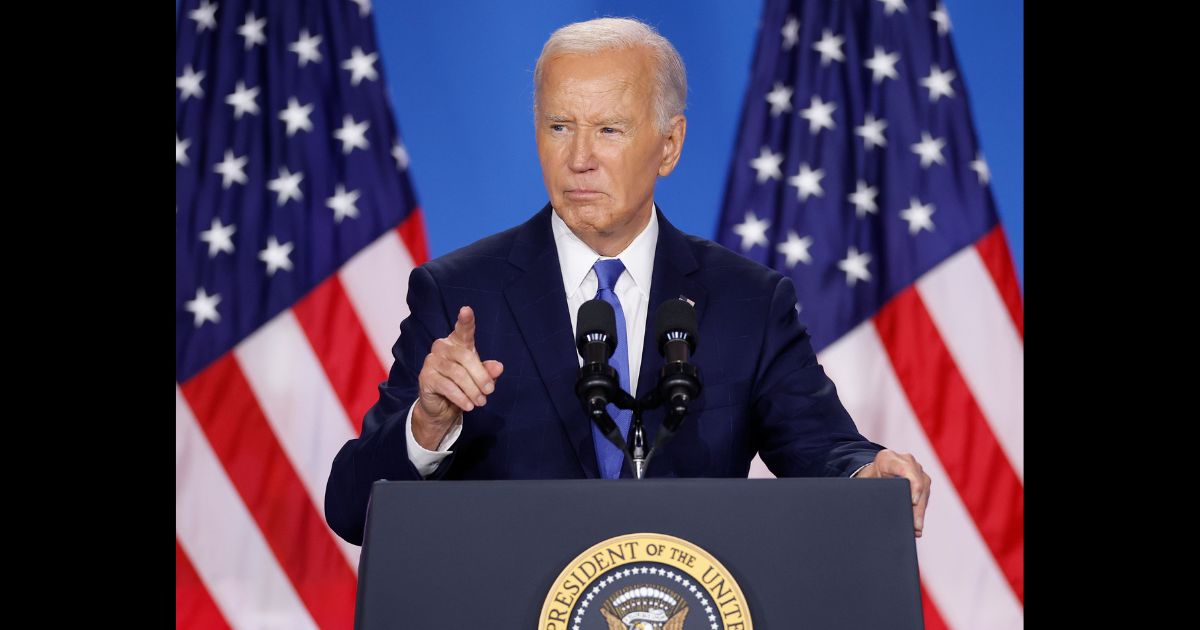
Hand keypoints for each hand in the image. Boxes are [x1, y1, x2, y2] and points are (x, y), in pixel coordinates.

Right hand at [413, 306, 503, 449]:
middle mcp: (442, 347)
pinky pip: (447, 386)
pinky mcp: (425, 377)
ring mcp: (431, 361)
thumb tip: (499, 367)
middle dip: (481, 376)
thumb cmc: (463, 385)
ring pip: (457, 374)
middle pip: (466, 358)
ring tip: (481, 401)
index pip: (463, 330)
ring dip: (472, 390)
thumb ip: (488, 371)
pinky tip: (468, 405)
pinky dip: (461, 397)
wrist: (442, 407)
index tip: (466, 310)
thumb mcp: (479, 378)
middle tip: (490, 391)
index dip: (465, 320)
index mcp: (457, 342)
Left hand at [856, 449, 930, 537]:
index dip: (912, 484)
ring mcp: (917, 470)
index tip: (913, 501)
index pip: (903, 468)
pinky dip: (921, 512)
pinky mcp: (923, 481)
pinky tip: (917, 527)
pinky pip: (925, 497)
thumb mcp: (865, 481)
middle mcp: (906, 460)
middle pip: (918, 483)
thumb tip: (871, 510)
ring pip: (924, 492)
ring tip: (916, 529)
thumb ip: (870, 490)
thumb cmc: (868, 478)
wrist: (874, 472)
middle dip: (917, 506)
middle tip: (915, 525)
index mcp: (887, 458)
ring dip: (920, 512)